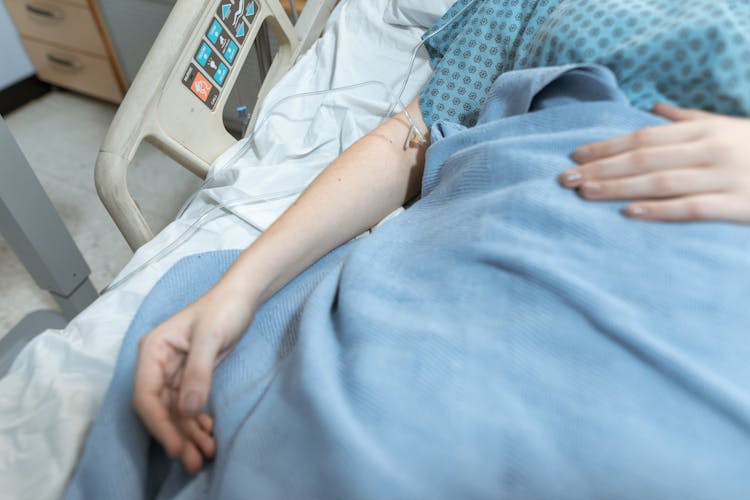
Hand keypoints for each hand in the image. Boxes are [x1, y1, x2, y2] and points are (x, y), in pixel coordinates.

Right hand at [132, 289, 256, 473]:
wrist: (242, 296)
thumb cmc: (224, 307)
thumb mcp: (211, 337)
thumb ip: (198, 372)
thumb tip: (187, 409)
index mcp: (153, 350)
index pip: (146, 395)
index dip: (159, 424)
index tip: (176, 446)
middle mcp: (158, 363)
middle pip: (160, 408)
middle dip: (175, 435)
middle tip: (194, 461)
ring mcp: (173, 372)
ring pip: (174, 411)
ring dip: (187, 434)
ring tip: (206, 454)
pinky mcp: (190, 376)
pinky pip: (187, 406)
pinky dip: (196, 422)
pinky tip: (209, 434)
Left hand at [559, 103, 749, 222]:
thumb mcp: (730, 127)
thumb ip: (690, 120)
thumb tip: (655, 108)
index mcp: (705, 130)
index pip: (644, 136)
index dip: (607, 146)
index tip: (575, 155)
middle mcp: (712, 149)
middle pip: (644, 157)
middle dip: (601, 167)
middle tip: (565, 178)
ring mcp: (726, 176)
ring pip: (660, 181)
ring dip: (618, 187)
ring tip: (585, 193)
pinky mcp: (740, 205)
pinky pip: (693, 208)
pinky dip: (660, 210)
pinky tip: (629, 213)